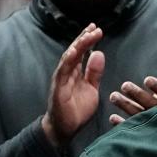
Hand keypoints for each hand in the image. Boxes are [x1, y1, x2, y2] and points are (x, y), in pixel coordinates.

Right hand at [41, 24, 104, 150]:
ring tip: (87, 35)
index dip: (89, 40)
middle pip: (75, 51)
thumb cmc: (76, 109)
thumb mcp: (91, 89)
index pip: (82, 52)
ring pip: (69, 58)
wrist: (65, 129)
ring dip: (78, 46)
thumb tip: (99, 53)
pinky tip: (73, 51)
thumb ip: (94, 73)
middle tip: (95, 27)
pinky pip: (62, 72)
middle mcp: (67, 72)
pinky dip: (67, 61)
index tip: (97, 29)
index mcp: (76, 72)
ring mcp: (61, 79)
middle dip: (84, 38)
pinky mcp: (57, 88)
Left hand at [108, 60, 156, 124]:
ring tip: (113, 96)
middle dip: (137, 94)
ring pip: (138, 115)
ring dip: (125, 105)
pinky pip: (131, 130)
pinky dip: (122, 124)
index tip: (147, 79)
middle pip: (150, 104)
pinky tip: (113, 117)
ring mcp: (152, 127)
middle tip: (124, 85)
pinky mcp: (142, 136)